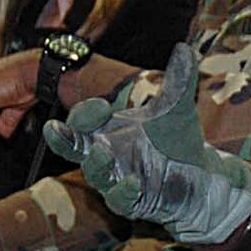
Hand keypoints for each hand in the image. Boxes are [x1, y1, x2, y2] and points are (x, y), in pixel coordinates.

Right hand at [42, 43, 250, 244]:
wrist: (199, 175)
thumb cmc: (176, 141)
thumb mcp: (177, 108)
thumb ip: (178, 80)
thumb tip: (184, 49)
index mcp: (107, 130)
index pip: (82, 120)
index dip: (85, 113)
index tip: (102, 105)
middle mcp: (105, 153)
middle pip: (73, 147)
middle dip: (62, 138)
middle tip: (52, 129)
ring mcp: (117, 178)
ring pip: (95, 173)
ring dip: (95, 164)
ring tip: (102, 152)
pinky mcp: (133, 201)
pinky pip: (119, 199)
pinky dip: (123, 191)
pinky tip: (132, 181)